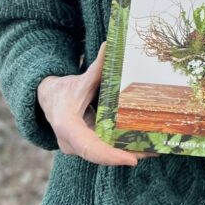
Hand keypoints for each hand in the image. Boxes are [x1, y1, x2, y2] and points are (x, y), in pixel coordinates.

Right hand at [37, 43, 144, 166]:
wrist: (49, 99)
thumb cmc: (64, 90)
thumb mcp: (81, 79)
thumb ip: (98, 66)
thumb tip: (111, 44)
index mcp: (68, 127)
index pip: (90, 148)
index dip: (110, 155)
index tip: (131, 159)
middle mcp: (72, 143)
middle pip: (101, 155)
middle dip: (127, 155)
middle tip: (154, 151)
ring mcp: (79, 147)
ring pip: (104, 155)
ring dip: (129, 153)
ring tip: (156, 149)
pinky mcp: (87, 146)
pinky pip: (105, 150)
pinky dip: (123, 148)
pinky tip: (145, 145)